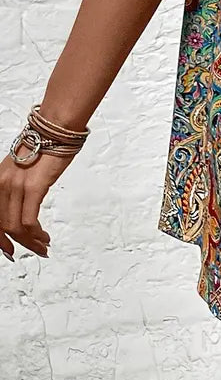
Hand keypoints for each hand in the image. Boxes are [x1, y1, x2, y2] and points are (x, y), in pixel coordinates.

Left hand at [0, 140, 77, 260]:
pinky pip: (28, 221)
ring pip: (15, 227)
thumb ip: (17, 186)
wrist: (56, 128)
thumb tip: (23, 205)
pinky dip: (36, 234)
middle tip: (33, 251)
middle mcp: (1, 185)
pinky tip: (45, 237)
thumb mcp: (22, 167)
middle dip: (17, 244)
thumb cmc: (46, 143)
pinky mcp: (32, 188)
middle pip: (1, 226)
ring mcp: (15, 187)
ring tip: (44, 245)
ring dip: (31, 242)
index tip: (8, 249)